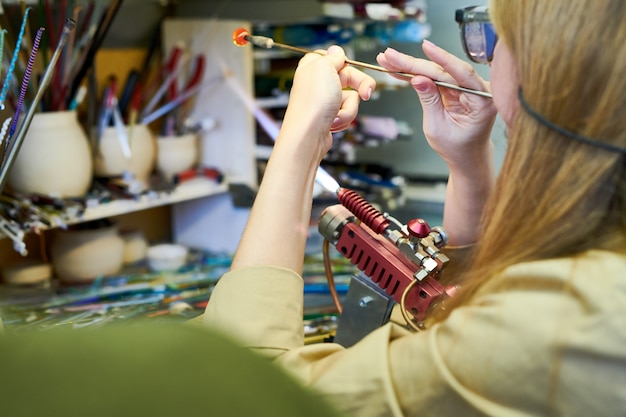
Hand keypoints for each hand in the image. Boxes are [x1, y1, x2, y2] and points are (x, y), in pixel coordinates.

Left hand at [281, 45, 375, 157]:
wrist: (308, 134)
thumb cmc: (313, 102)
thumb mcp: (324, 66)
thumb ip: (333, 56)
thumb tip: (336, 49)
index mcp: (314, 66)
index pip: (338, 59)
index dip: (348, 66)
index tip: (353, 69)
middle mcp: (318, 82)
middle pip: (350, 79)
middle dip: (359, 89)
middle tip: (366, 94)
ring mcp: (324, 100)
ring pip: (351, 98)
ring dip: (349, 108)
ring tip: (335, 114)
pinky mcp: (329, 116)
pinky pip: (347, 113)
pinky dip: (344, 119)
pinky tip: (332, 123)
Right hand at [376, 40, 495, 170]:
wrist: (467, 156)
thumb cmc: (457, 147)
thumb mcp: (438, 128)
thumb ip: (430, 101)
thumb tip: (418, 78)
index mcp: (482, 100)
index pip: (461, 73)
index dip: (442, 58)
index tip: (426, 47)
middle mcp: (478, 89)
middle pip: (443, 69)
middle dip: (414, 63)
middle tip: (390, 56)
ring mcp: (466, 86)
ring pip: (436, 71)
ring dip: (410, 66)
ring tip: (389, 60)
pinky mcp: (456, 87)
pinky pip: (434, 77)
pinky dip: (416, 74)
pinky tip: (399, 69)